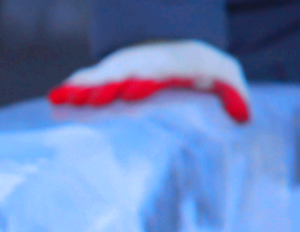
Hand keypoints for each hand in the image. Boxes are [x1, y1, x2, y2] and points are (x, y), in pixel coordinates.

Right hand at [48, 41, 252, 125]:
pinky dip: (71, 88)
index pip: (156, 74)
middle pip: (121, 75)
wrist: (175, 47)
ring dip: (82, 89)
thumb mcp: (225, 75)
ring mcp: (121, 70)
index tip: (135, 91)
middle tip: (92, 99)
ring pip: (99, 78)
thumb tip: (244, 116)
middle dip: (107, 86)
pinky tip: (55, 98)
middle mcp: (141, 67)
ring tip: (62, 99)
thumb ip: (234, 95)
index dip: (145, 81)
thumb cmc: (201, 69)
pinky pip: (86, 80)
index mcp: (170, 67)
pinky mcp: (106, 76)